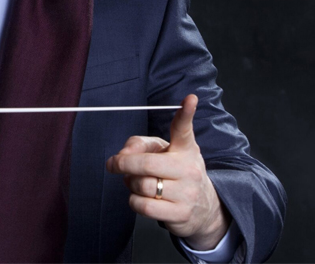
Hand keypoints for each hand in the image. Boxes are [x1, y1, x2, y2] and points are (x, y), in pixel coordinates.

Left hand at [106, 94, 230, 250]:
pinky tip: (141, 197)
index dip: (186, 113)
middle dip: (123, 164)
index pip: (184, 129)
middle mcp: (188, 169)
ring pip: (142, 185)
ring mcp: (186, 193)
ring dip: (130, 183)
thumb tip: (123, 153)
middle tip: (113, 164)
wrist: (202, 207)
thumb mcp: (162, 152)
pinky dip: (134, 201)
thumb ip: (139, 145)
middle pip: (147, 164)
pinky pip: (143, 206)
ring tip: (136, 182)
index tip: (190, 100)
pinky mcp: (180, 214)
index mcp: (185, 148)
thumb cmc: (176, 173)